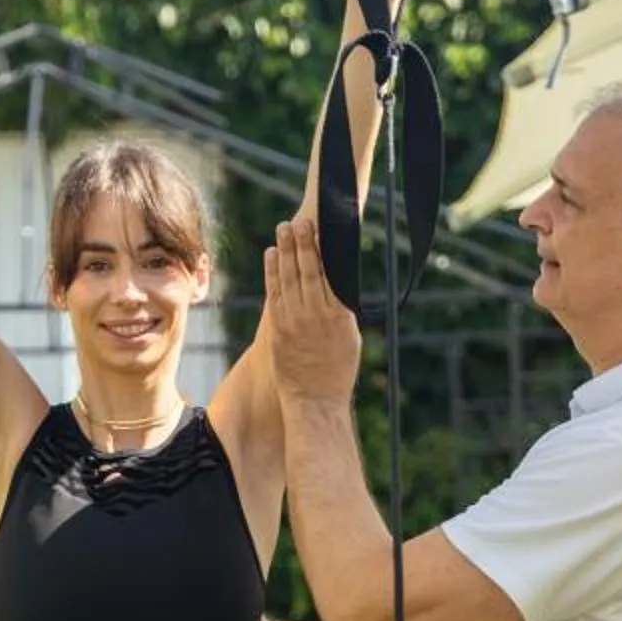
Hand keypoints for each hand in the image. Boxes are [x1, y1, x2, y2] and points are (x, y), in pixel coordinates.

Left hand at [262, 217, 362, 406]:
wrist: (314, 400)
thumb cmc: (337, 370)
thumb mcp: (350, 337)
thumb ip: (342, 310)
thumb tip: (338, 285)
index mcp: (339, 314)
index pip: (330, 272)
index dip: (323, 248)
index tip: (323, 227)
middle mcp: (315, 314)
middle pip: (308, 269)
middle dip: (302, 242)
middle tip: (299, 219)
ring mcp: (294, 320)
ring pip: (288, 277)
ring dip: (285, 250)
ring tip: (283, 228)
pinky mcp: (278, 328)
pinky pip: (274, 293)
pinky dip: (272, 272)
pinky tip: (270, 254)